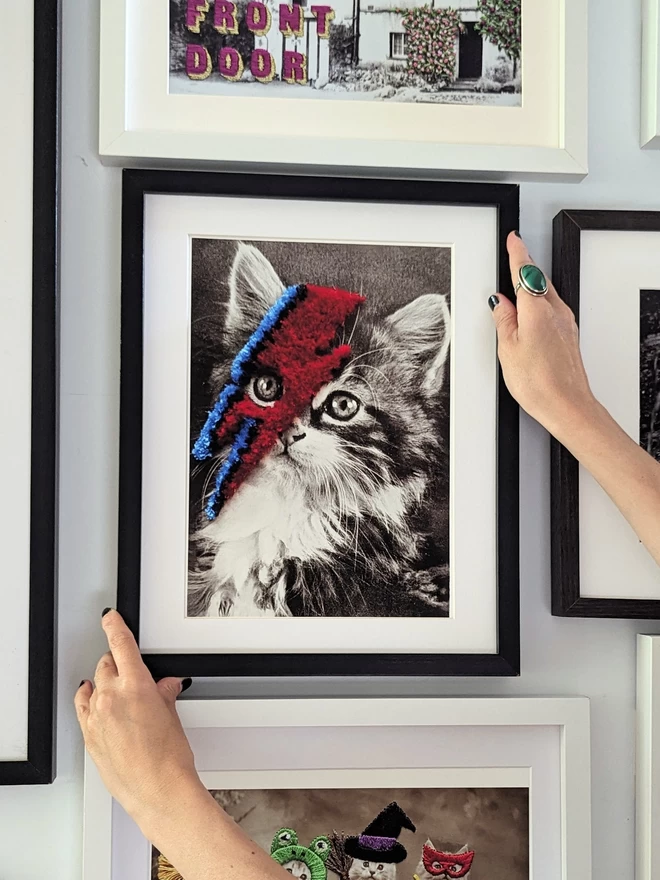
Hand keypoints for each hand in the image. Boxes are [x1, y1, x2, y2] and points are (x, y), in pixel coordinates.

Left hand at [75, 610, 199, 825]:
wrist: (158, 790)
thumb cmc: (169, 758)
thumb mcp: (172, 717)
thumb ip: (164, 694)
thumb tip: (166, 686)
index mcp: (135, 685)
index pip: (120, 643)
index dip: (114, 624)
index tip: (111, 617)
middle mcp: (111, 697)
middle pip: (106, 663)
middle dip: (117, 661)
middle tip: (132, 670)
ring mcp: (97, 716)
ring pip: (93, 684)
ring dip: (104, 682)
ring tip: (120, 692)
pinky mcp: (89, 735)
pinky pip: (83, 707)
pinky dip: (89, 700)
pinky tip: (94, 700)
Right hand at [490, 232, 597, 440]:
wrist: (567, 405)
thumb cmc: (539, 382)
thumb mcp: (507, 348)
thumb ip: (503, 320)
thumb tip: (499, 302)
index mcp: (537, 310)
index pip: (524, 271)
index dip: (517, 253)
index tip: (513, 238)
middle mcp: (556, 311)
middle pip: (538, 280)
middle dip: (524, 267)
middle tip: (513, 255)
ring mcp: (565, 323)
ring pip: (546, 293)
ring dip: (532, 285)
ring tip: (516, 287)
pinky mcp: (569, 334)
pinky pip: (552, 308)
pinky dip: (539, 303)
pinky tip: (530, 314)